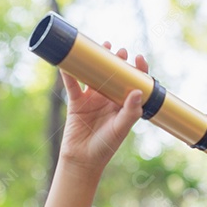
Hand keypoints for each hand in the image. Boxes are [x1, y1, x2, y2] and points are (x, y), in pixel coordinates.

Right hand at [59, 44, 147, 171]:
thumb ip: (130, 112)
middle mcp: (108, 99)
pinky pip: (73, 85)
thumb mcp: (121, 129)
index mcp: (123, 104)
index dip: (137, 70)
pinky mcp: (76, 102)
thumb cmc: (105, 146)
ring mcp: (92, 99)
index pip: (133, 83)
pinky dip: (70, 74)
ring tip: (103, 46)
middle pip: (114, 75)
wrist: (83, 160)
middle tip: (119, 51)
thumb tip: (137, 91)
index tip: (138, 58)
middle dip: (117, 61)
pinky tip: (68, 63)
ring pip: (94, 75)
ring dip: (97, 61)